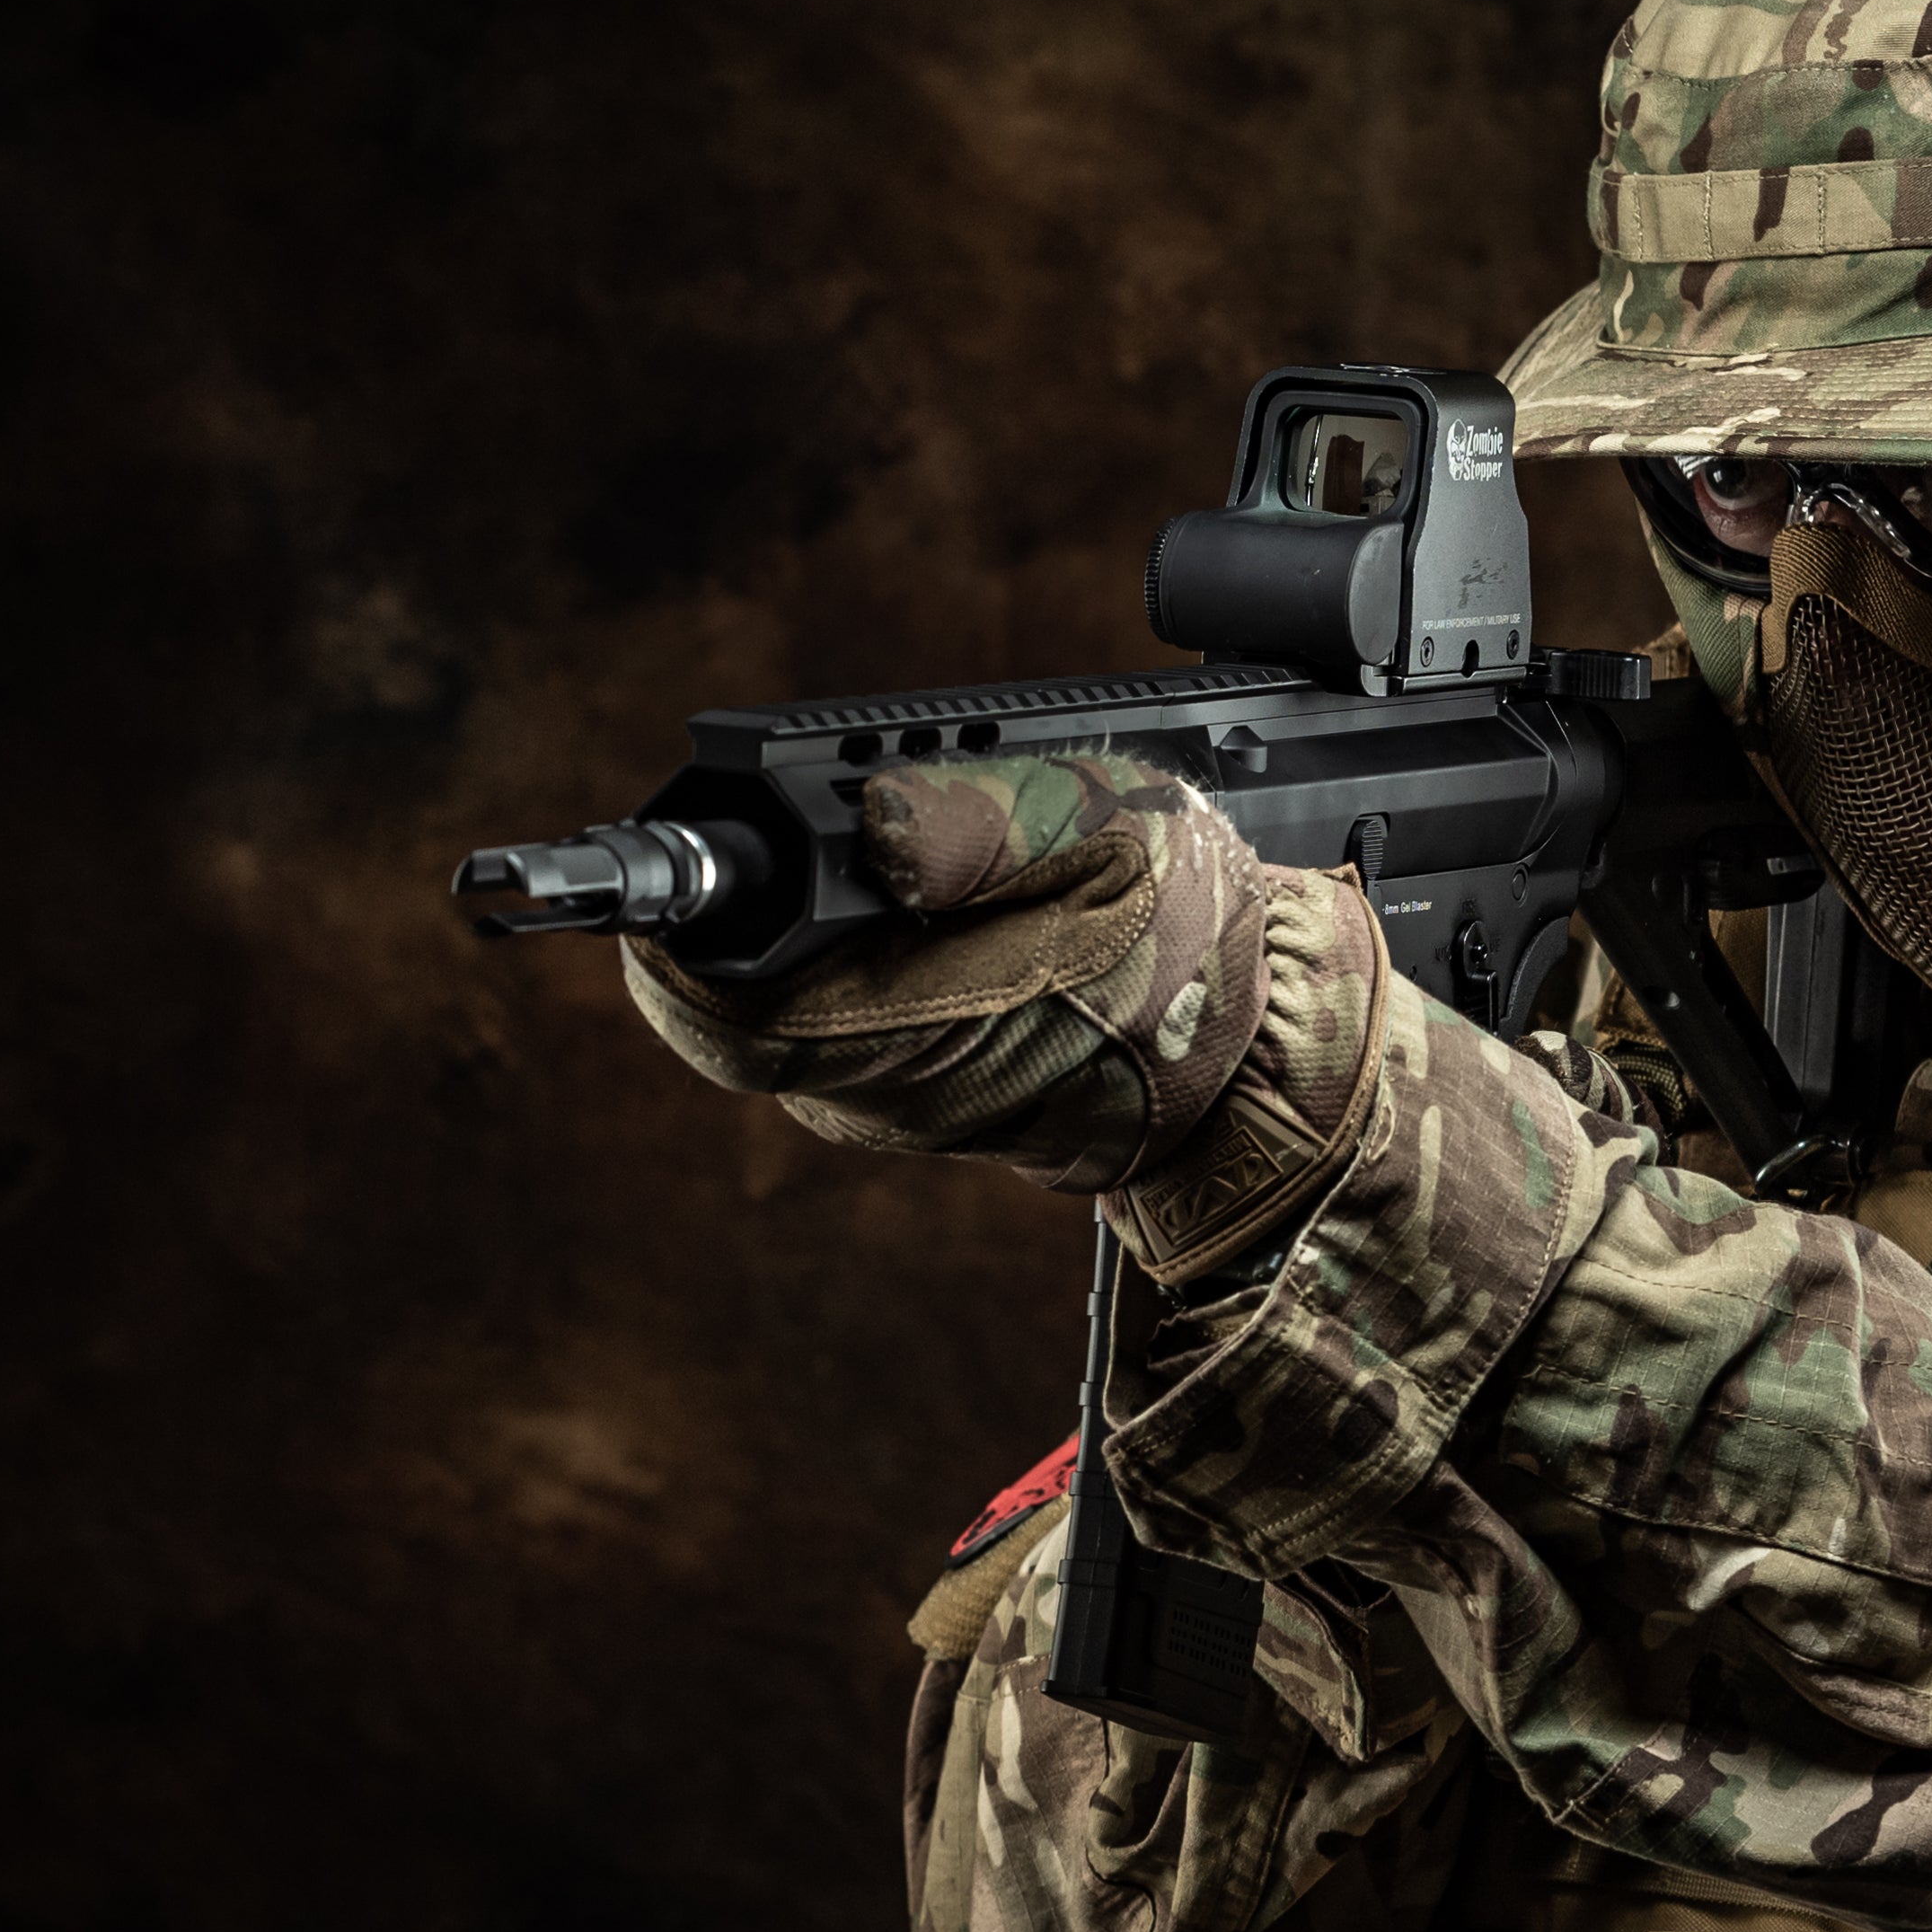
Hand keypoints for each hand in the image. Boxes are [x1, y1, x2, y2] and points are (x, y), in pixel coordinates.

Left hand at [621, 753, 1386, 1280]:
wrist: (1266, 1054)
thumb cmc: (1194, 942)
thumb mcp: (1113, 840)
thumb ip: (987, 823)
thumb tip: (870, 821)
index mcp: (914, 1022)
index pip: (717, 1001)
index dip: (671, 927)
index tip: (665, 851)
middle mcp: (885, 1090)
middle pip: (735, 1004)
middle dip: (746, 915)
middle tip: (778, 822)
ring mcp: (902, 1110)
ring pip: (784, 1020)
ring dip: (800, 941)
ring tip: (872, 863)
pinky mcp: (926, 1107)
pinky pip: (840, 1036)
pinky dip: (850, 971)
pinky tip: (919, 921)